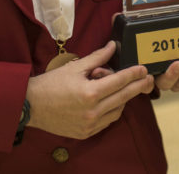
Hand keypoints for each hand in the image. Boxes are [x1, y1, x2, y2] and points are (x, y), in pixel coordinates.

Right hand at [26, 41, 153, 138]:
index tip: (143, 69)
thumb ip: (97, 57)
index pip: (119, 82)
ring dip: (123, 99)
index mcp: (89, 93)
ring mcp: (89, 124)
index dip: (134, 74)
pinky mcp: (85, 133)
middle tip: (148, 79)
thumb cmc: (50, 84)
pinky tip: (112, 102)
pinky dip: (112, 111)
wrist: (30, 106)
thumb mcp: (75, 67)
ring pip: (117, 111)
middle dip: (137, 87)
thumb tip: (113, 46)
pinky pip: (107, 122)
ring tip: (125, 89)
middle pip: (123, 97)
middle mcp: (92, 111)